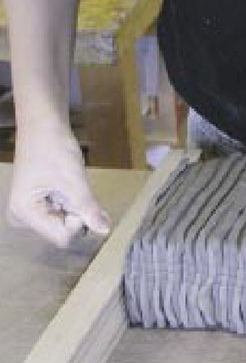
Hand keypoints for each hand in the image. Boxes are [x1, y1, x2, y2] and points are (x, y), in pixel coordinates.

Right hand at [8, 123, 109, 246]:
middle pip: (62, 232)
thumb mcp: (74, 179)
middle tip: (76, 189)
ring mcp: (30, 212)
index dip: (78, 221)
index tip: (77, 197)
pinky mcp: (38, 205)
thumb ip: (88, 207)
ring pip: (65, 224)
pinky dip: (73, 204)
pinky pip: (62, 214)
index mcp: (24, 212)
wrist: (43, 125)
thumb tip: (105, 230)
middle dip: (77, 215)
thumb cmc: (54, 148)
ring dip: (76, 208)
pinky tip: (70, 187)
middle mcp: (23, 217)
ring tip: (70, 185)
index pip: (62, 236)